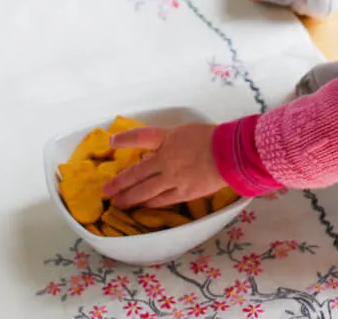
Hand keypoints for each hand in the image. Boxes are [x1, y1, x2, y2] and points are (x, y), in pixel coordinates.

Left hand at [101, 124, 226, 208]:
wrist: (231, 154)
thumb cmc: (212, 138)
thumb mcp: (185, 131)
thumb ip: (168, 140)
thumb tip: (155, 151)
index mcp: (167, 139)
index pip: (140, 137)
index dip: (125, 139)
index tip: (112, 142)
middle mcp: (165, 159)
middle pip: (136, 172)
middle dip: (119, 183)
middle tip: (106, 191)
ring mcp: (173, 178)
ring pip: (145, 191)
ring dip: (129, 197)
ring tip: (118, 203)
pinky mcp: (183, 193)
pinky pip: (161, 200)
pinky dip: (149, 203)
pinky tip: (142, 206)